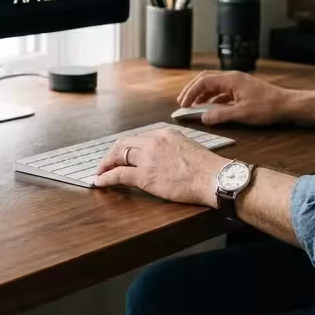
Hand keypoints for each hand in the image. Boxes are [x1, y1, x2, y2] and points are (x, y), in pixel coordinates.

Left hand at [93, 128, 225, 206]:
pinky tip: (100, 181)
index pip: (139, 138)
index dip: (127, 147)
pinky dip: (106, 177)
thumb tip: (166, 158)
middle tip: (106, 162)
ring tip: (101, 172)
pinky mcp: (145, 175)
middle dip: (112, 153)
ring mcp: (148, 157)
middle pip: (124, 143)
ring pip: (119, 156)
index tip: (122, 154)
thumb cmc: (208, 168)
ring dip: (106, 164)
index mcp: (165, 133)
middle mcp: (154, 141)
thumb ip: (173, 148)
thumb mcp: (188, 147)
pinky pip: (119, 174)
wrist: (214, 177)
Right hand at [177, 70, 290, 126]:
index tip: (183, 103)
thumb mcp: (242, 114)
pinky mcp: (242, 90)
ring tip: (193, 106)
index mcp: (231, 80)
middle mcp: (233, 78)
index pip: (204, 81)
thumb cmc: (268, 107)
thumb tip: (203, 117)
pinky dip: (213, 99)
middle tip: (183, 102)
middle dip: (192, 90)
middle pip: (206, 80)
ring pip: (214, 86)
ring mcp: (237, 83)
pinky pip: (222, 92)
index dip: (190, 92)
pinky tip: (210, 109)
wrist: (287, 105)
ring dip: (202, 95)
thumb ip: (221, 115)